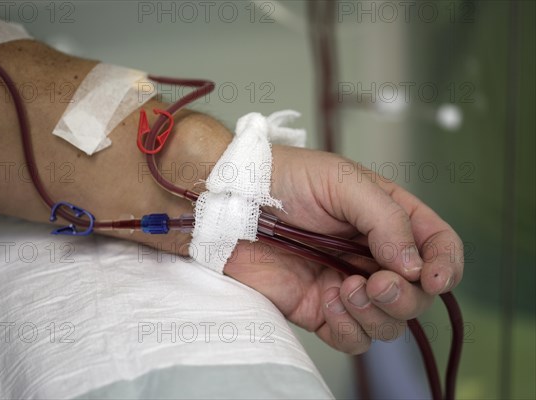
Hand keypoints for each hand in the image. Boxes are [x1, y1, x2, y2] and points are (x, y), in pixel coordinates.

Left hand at [223, 145, 463, 353]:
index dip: (445, 266)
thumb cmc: (285, 179)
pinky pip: (353, 338)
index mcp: (389, 218)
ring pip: (390, 323)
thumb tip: (413, 265)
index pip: (438, 247)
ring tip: (345, 288)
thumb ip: (386, 219)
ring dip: (376, 314)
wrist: (233, 203)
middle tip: (377, 282)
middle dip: (404, 296)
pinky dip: (348, 327)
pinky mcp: (320, 308)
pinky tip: (326, 298)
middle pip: (417, 294)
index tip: (432, 278)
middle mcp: (373, 255)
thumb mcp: (344, 182)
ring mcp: (348, 284)